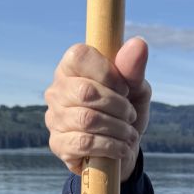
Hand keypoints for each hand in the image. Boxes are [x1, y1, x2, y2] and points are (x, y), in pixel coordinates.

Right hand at [44, 36, 150, 180]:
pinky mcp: (58, 144)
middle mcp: (57, 90)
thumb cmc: (126, 112)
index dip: (107, 72)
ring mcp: (54, 118)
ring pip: (87, 119)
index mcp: (72, 68)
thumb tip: (139, 43)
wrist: (123, 150)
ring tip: (129, 134)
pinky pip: (84, 143)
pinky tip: (122, 148)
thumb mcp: (136, 90)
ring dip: (118, 128)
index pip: (80, 56)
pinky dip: (111, 146)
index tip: (125, 88)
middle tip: (131, 115)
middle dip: (118, 106)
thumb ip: (134, 68)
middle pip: (86, 91)